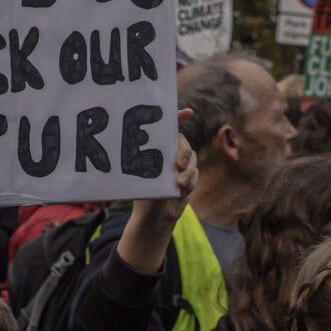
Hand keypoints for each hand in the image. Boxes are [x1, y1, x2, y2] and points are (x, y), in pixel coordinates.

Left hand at [116, 110, 196, 274]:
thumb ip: (143, 167)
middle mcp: (167, 153)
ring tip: (180, 184)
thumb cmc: (140, 195)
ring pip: (192, 158)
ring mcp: (179, 164)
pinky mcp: (189, 176)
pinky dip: (191, 181)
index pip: (166, 127)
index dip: (177, 117)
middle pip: (182, 142)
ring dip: (188, 171)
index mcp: (152, 147)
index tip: (188, 112)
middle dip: (184, 151)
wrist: (153, 217)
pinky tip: (182, 190)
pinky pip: (196, 173)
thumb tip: (135, 155)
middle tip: (178, 164)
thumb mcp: (138, 178)